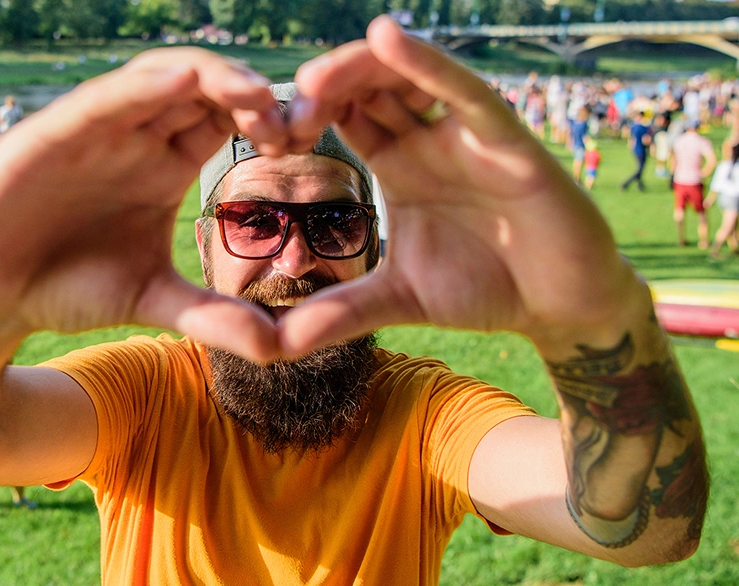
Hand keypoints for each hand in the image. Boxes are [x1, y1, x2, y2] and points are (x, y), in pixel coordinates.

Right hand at [0, 48, 289, 360]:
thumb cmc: (70, 287)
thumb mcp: (153, 300)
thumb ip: (213, 317)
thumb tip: (281, 347)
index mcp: (164, 165)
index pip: (223, 120)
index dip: (266, 119)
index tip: (304, 139)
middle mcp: (134, 138)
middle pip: (201, 89)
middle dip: (249, 92)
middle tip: (295, 117)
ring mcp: (94, 132)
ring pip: (157, 81)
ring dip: (208, 79)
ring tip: (254, 94)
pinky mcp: (50, 135)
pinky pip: (101, 101)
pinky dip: (141, 88)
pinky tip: (181, 81)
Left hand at [279, 16, 637, 356]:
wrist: (559, 306)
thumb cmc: (486, 287)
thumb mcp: (397, 298)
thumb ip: (339, 313)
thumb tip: (276, 346)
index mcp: (400, 164)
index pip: (344, 117)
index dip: (302, 117)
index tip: (261, 136)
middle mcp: (428, 139)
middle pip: (366, 87)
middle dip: (319, 90)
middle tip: (271, 111)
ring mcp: (466, 134)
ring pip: (406, 77)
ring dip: (357, 69)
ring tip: (311, 80)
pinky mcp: (508, 139)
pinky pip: (464, 91)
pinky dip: (426, 64)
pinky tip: (386, 37)